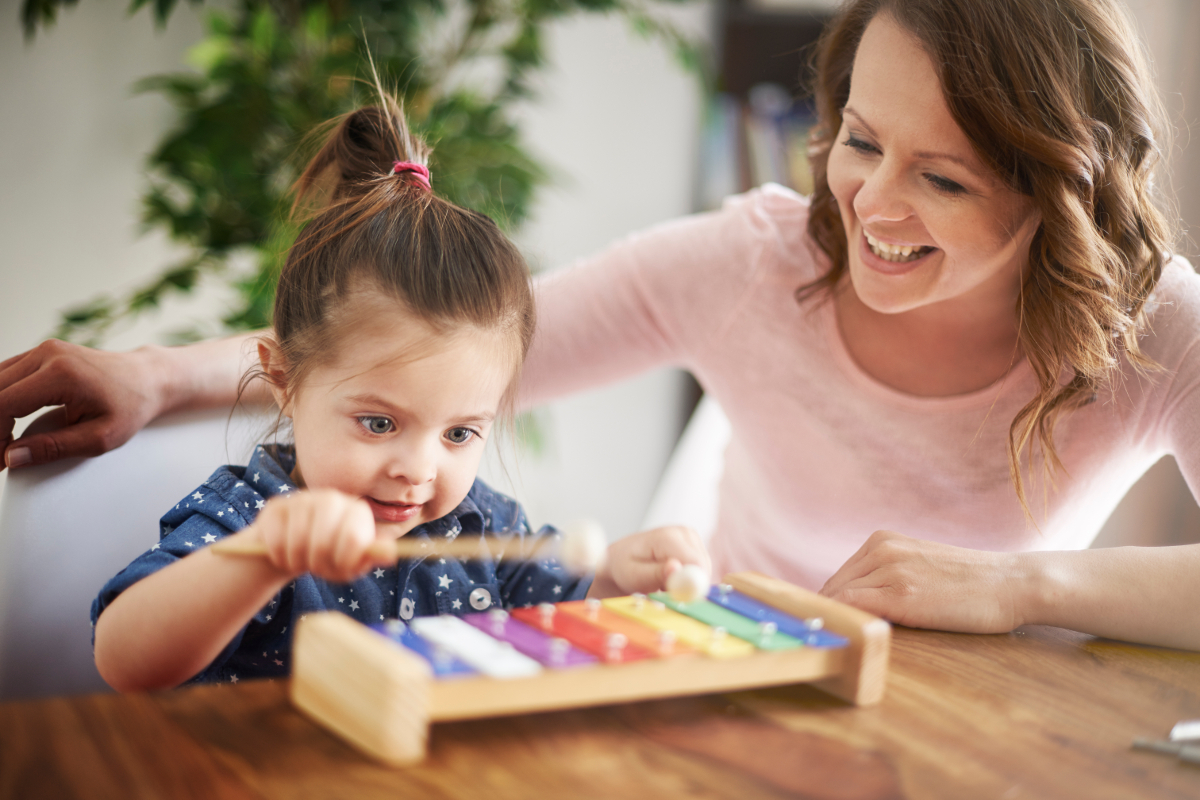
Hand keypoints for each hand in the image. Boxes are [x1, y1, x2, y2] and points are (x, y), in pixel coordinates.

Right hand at [0, 340, 163, 470]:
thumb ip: (54, 448)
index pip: (3, 405)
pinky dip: (1, 398)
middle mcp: (47, 355)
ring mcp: (43, 350)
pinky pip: (6, 374)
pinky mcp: (43, 352)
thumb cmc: (131, 407)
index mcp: (60, 374)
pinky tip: (8, 422)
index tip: (0, 461)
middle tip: (1, 455)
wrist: (148, 378)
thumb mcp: (99, 437)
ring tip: (4, 441)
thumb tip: (11, 458)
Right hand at [248, 489, 395, 582]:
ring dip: (297, 561)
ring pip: (297, 541)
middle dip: (318, 564)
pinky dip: (279, 555)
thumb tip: (390, 554)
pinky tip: (285, 555)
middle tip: (317, 569)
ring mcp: (303, 498)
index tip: (339, 569)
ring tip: (301, 562)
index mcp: (357, 511)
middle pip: (322, 541)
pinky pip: (276, 538)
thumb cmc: (331, 557)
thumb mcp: (352, 563)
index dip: (343, 561)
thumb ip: (370, 557)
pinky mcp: (276, 506)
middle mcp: (332, 498)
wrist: (296, 549)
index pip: (352, 538)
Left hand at [587, 525, 710, 598]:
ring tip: (664, 582)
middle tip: (663, 590)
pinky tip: (671, 577)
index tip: (676, 596)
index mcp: (667, 536)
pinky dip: (688, 579)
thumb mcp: (634, 575)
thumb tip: (676, 567)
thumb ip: (656, 573)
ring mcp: (692, 538)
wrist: (621, 560)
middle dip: (688, 585)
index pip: (695, 563)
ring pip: (703, 570)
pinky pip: (701, 570)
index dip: (691, 584)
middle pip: (702, 567)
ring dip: (687, 582)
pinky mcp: (696, 546)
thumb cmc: (624, 568)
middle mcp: (684, 533)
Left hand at [820, 530, 1025, 633]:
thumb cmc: (971, 583)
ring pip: (839, 597)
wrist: (1012, 583)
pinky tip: (850, 638)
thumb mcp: (920, 566)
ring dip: (836, 620)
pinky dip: (845, 622)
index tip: (831, 626)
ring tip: (841, 644)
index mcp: (883, 540)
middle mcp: (881, 549)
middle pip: (833, 587)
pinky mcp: (900, 595)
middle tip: (832, 640)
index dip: (831, 604)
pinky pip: (852, 607)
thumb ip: (888, 576)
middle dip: (830, 613)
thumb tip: (855, 603)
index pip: (840, 577)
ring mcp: (890, 570)